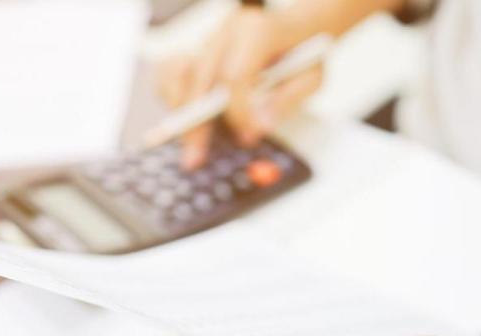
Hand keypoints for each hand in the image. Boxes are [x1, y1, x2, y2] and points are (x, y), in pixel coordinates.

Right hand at [158, 7, 322, 168]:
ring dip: (178, 110)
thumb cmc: (303, 56)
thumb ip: (287, 100)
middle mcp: (227, 32)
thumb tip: (258, 126)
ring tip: (185, 142)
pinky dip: (169, 94)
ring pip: (178, 72)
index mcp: (257, 31)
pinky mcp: (198, 51)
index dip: (238, 111)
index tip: (248, 137)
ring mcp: (209, 40)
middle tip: (195, 159)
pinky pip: (170, 70)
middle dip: (197, 123)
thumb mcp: (311, 77)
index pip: (235, 74)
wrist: (295, 32)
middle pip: (199, 77)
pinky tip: (179, 118)